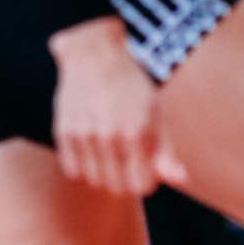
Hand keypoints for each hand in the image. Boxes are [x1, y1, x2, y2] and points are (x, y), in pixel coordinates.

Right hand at [50, 18, 185, 196]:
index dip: (146, 181)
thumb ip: (166, 153)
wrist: (95, 57)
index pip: (141, 186)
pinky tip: (91, 149)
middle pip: (117, 187)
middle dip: (125, 179)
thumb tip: (179, 180)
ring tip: (109, 154)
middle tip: (128, 160)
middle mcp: (109, 135)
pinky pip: (73, 170)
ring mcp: (84, 134)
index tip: (146, 167)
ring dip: (104, 173)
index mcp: (138, 132)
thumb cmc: (132, 89)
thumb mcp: (157, 116)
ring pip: (95, 180)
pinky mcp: (64, 131)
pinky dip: (83, 166)